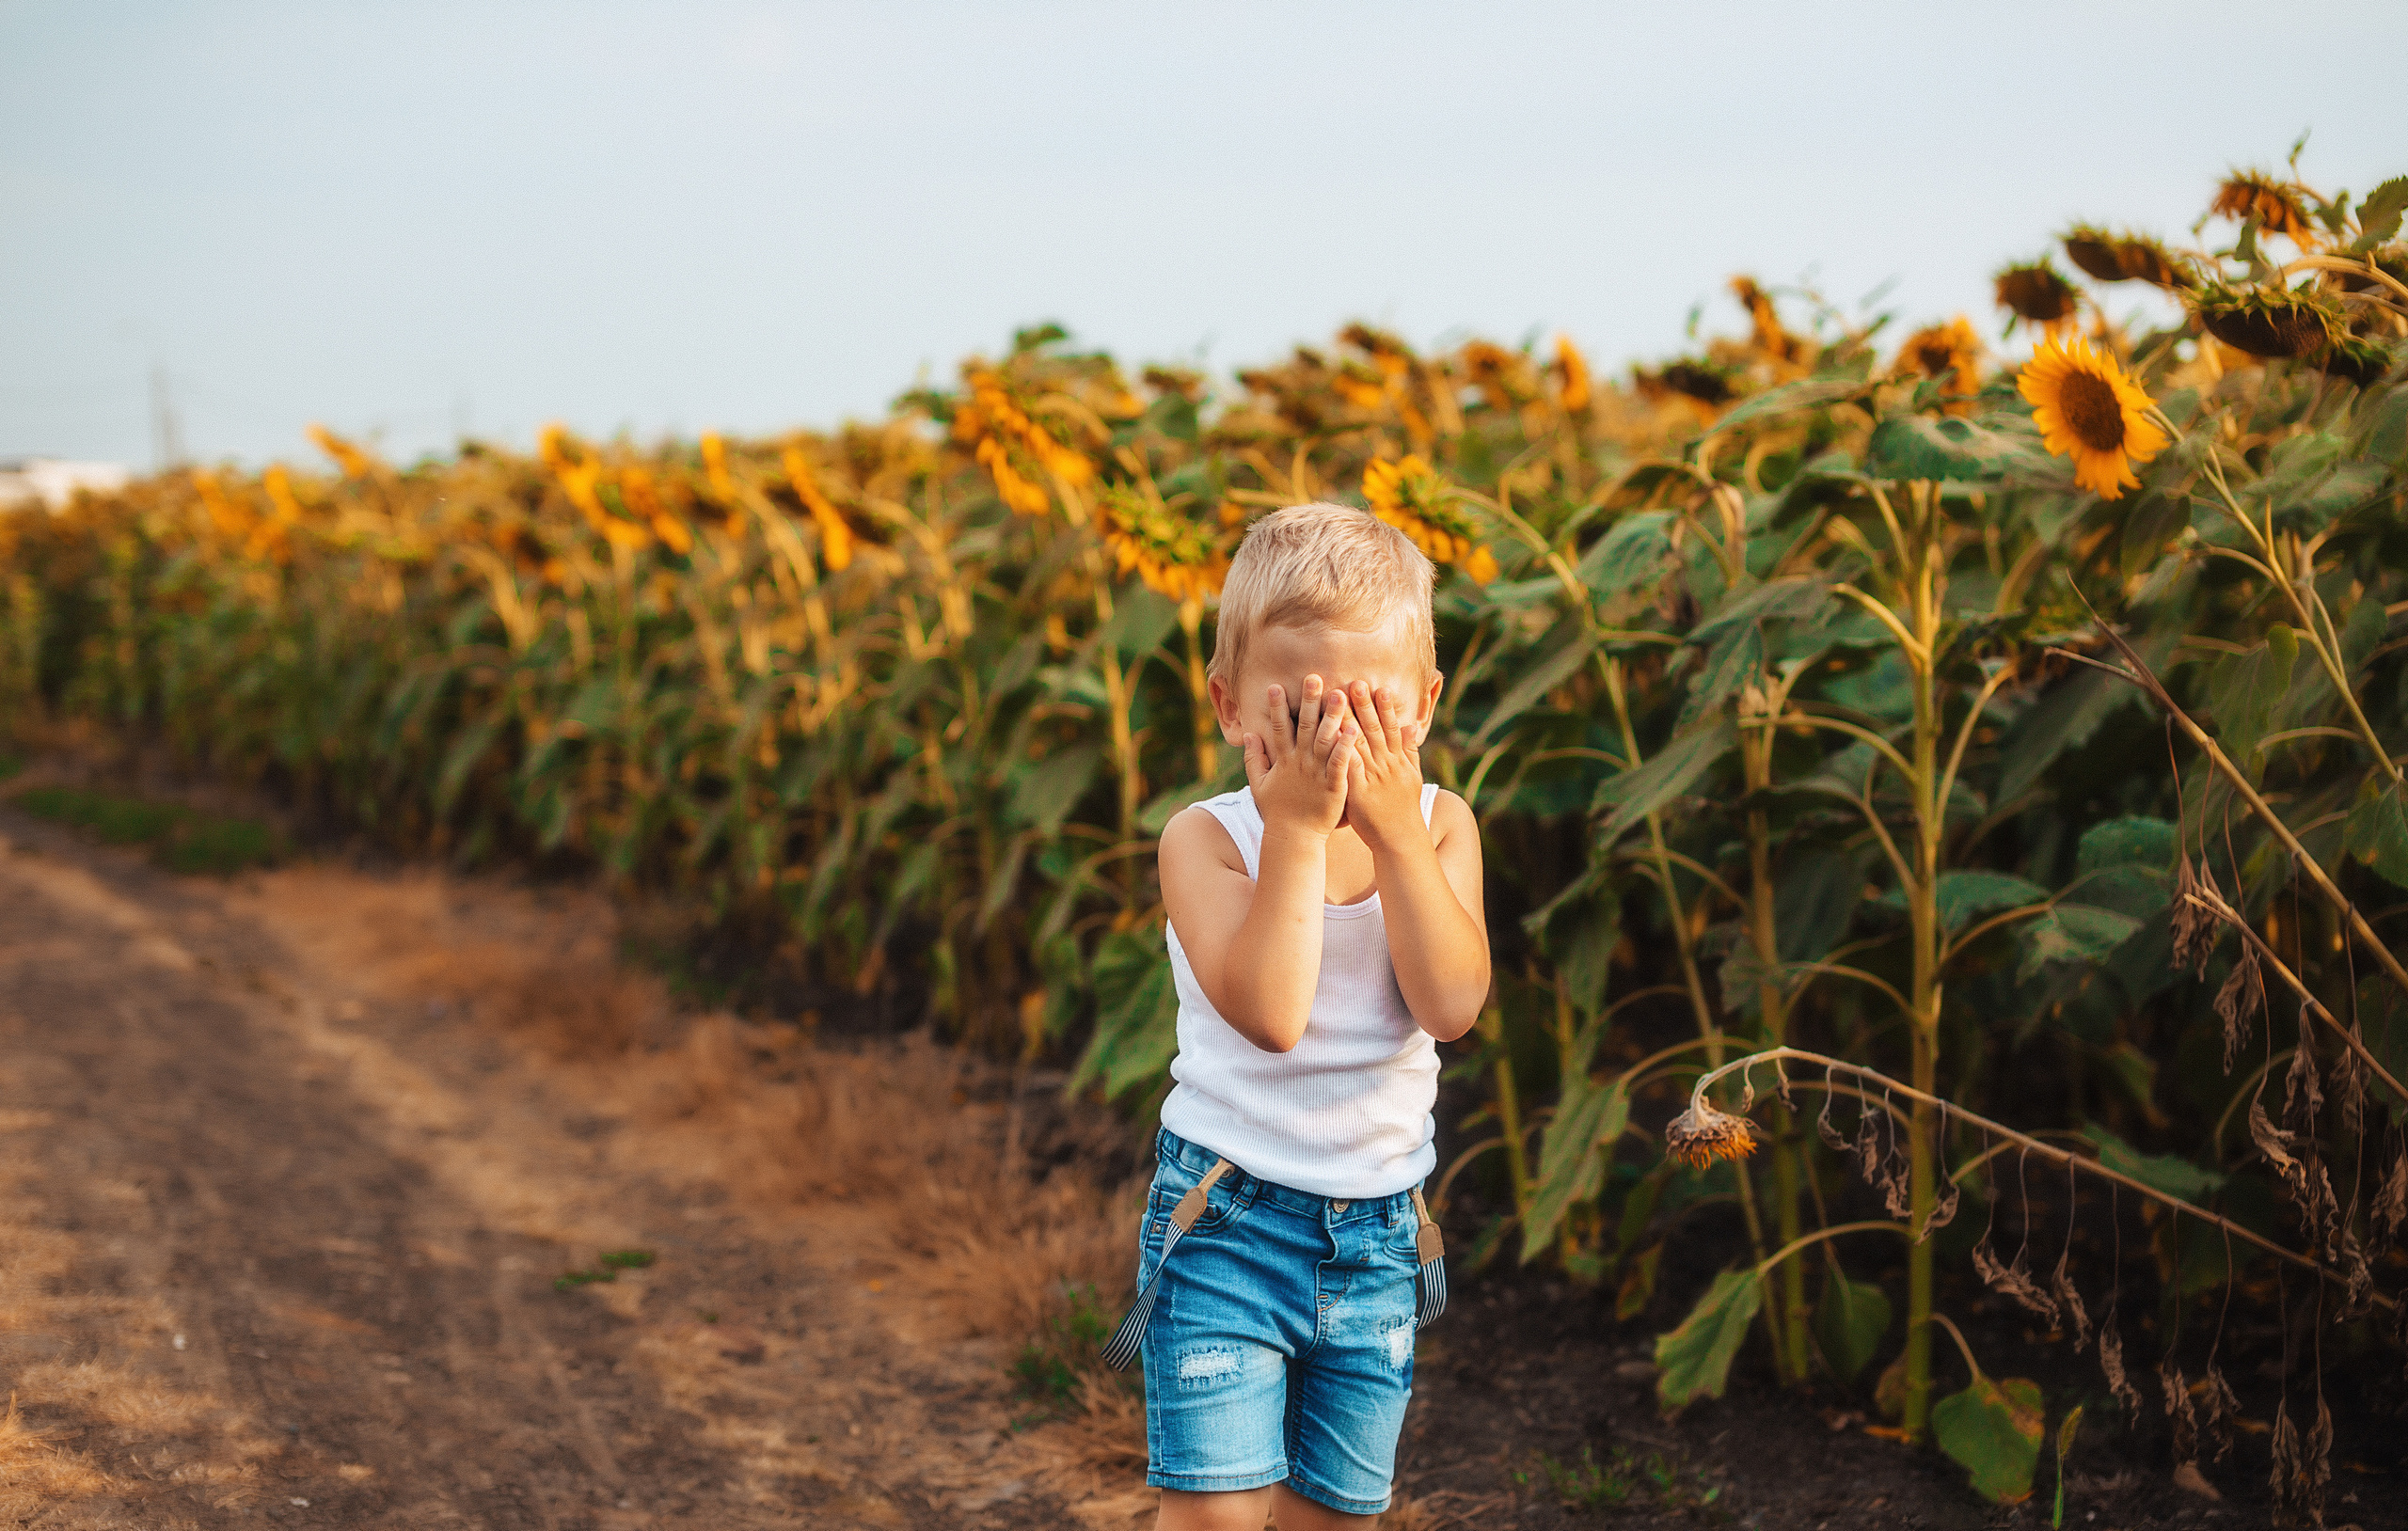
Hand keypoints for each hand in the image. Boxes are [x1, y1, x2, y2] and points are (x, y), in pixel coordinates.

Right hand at [1243, 675, 1354, 837]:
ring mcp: (1317, 774)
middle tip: (1315, 677)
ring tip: (1340, 694)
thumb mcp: (1259, 785)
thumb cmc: (1277, 812)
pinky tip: (1354, 730)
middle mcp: (1300, 763)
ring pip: (1325, 740)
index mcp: (1283, 760)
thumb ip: (1253, 759)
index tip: (1276, 686)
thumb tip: (1248, 735)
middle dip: (1309, 701)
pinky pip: (1341, 763)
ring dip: (1332, 716)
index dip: (1277, 707)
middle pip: (1305, 726)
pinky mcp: (1334, 786)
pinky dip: (1346, 746)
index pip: (1279, 728)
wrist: (1294, 838)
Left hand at [1341, 680, 1426, 855]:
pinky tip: (1332, 736)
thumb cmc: (1403, 808)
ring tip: (1339, 701)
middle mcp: (1386, 765)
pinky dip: (1341, 751)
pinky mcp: (1358, 792)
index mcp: (1397, 760)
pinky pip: (1348, 768)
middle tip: (1355, 682)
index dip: (1386, 708)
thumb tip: (1412, 726)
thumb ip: (1410, 750)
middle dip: (1365, 706)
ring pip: (1359, 744)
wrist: (1399, 839)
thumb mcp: (1413, 777)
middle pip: (1374, 731)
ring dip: (1349, 721)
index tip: (1379, 687)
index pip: (1391, 728)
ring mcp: (1372, 777)